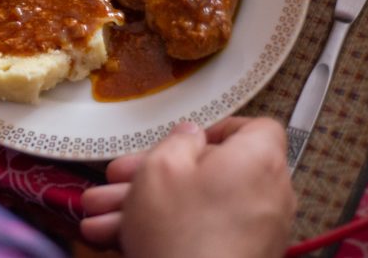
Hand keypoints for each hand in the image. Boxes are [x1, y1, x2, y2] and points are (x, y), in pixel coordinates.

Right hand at [80, 117, 294, 257]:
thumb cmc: (179, 230)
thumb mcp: (161, 167)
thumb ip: (177, 140)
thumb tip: (191, 135)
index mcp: (257, 159)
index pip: (257, 128)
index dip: (219, 129)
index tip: (184, 140)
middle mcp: (268, 195)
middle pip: (211, 171)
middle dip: (155, 175)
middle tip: (117, 181)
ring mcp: (257, 233)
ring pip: (197, 205)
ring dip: (148, 207)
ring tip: (100, 218)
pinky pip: (202, 233)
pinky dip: (168, 232)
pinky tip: (117, 240)